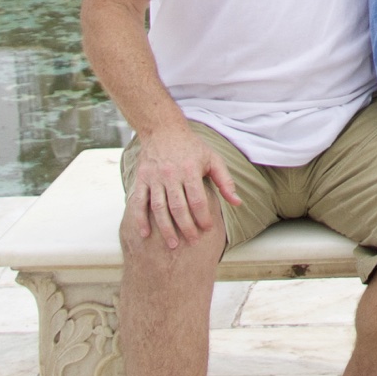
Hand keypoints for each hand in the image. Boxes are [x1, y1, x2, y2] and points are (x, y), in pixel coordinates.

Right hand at [127, 126, 240, 248]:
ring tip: (173, 245)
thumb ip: (225, 181)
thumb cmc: (192, 147)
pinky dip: (139, 219)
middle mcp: (171, 175)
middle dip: (186, 227)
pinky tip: (145, 234)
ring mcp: (154, 178)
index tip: (207, 229)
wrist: (163, 130)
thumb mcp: (213, 159)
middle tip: (193, 242)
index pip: (197, 199)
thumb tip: (237, 203)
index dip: (203, 216)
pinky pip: (138, 202)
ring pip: (159, 208)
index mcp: (190, 170)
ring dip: (165, 228)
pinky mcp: (141, 179)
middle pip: (178, 207)